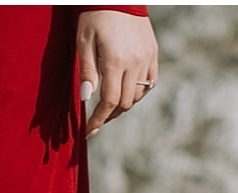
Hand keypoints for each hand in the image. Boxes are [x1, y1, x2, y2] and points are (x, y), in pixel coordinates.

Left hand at [77, 10, 158, 137]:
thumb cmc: (95, 16)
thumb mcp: (84, 41)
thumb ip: (87, 71)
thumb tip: (86, 98)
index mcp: (116, 61)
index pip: (109, 102)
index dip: (98, 120)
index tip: (89, 131)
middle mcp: (135, 62)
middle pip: (124, 103)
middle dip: (109, 115)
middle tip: (96, 119)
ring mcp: (147, 58)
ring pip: (138, 95)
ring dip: (123, 105)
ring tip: (109, 105)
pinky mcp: (153, 53)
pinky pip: (150, 83)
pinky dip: (138, 92)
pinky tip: (126, 92)